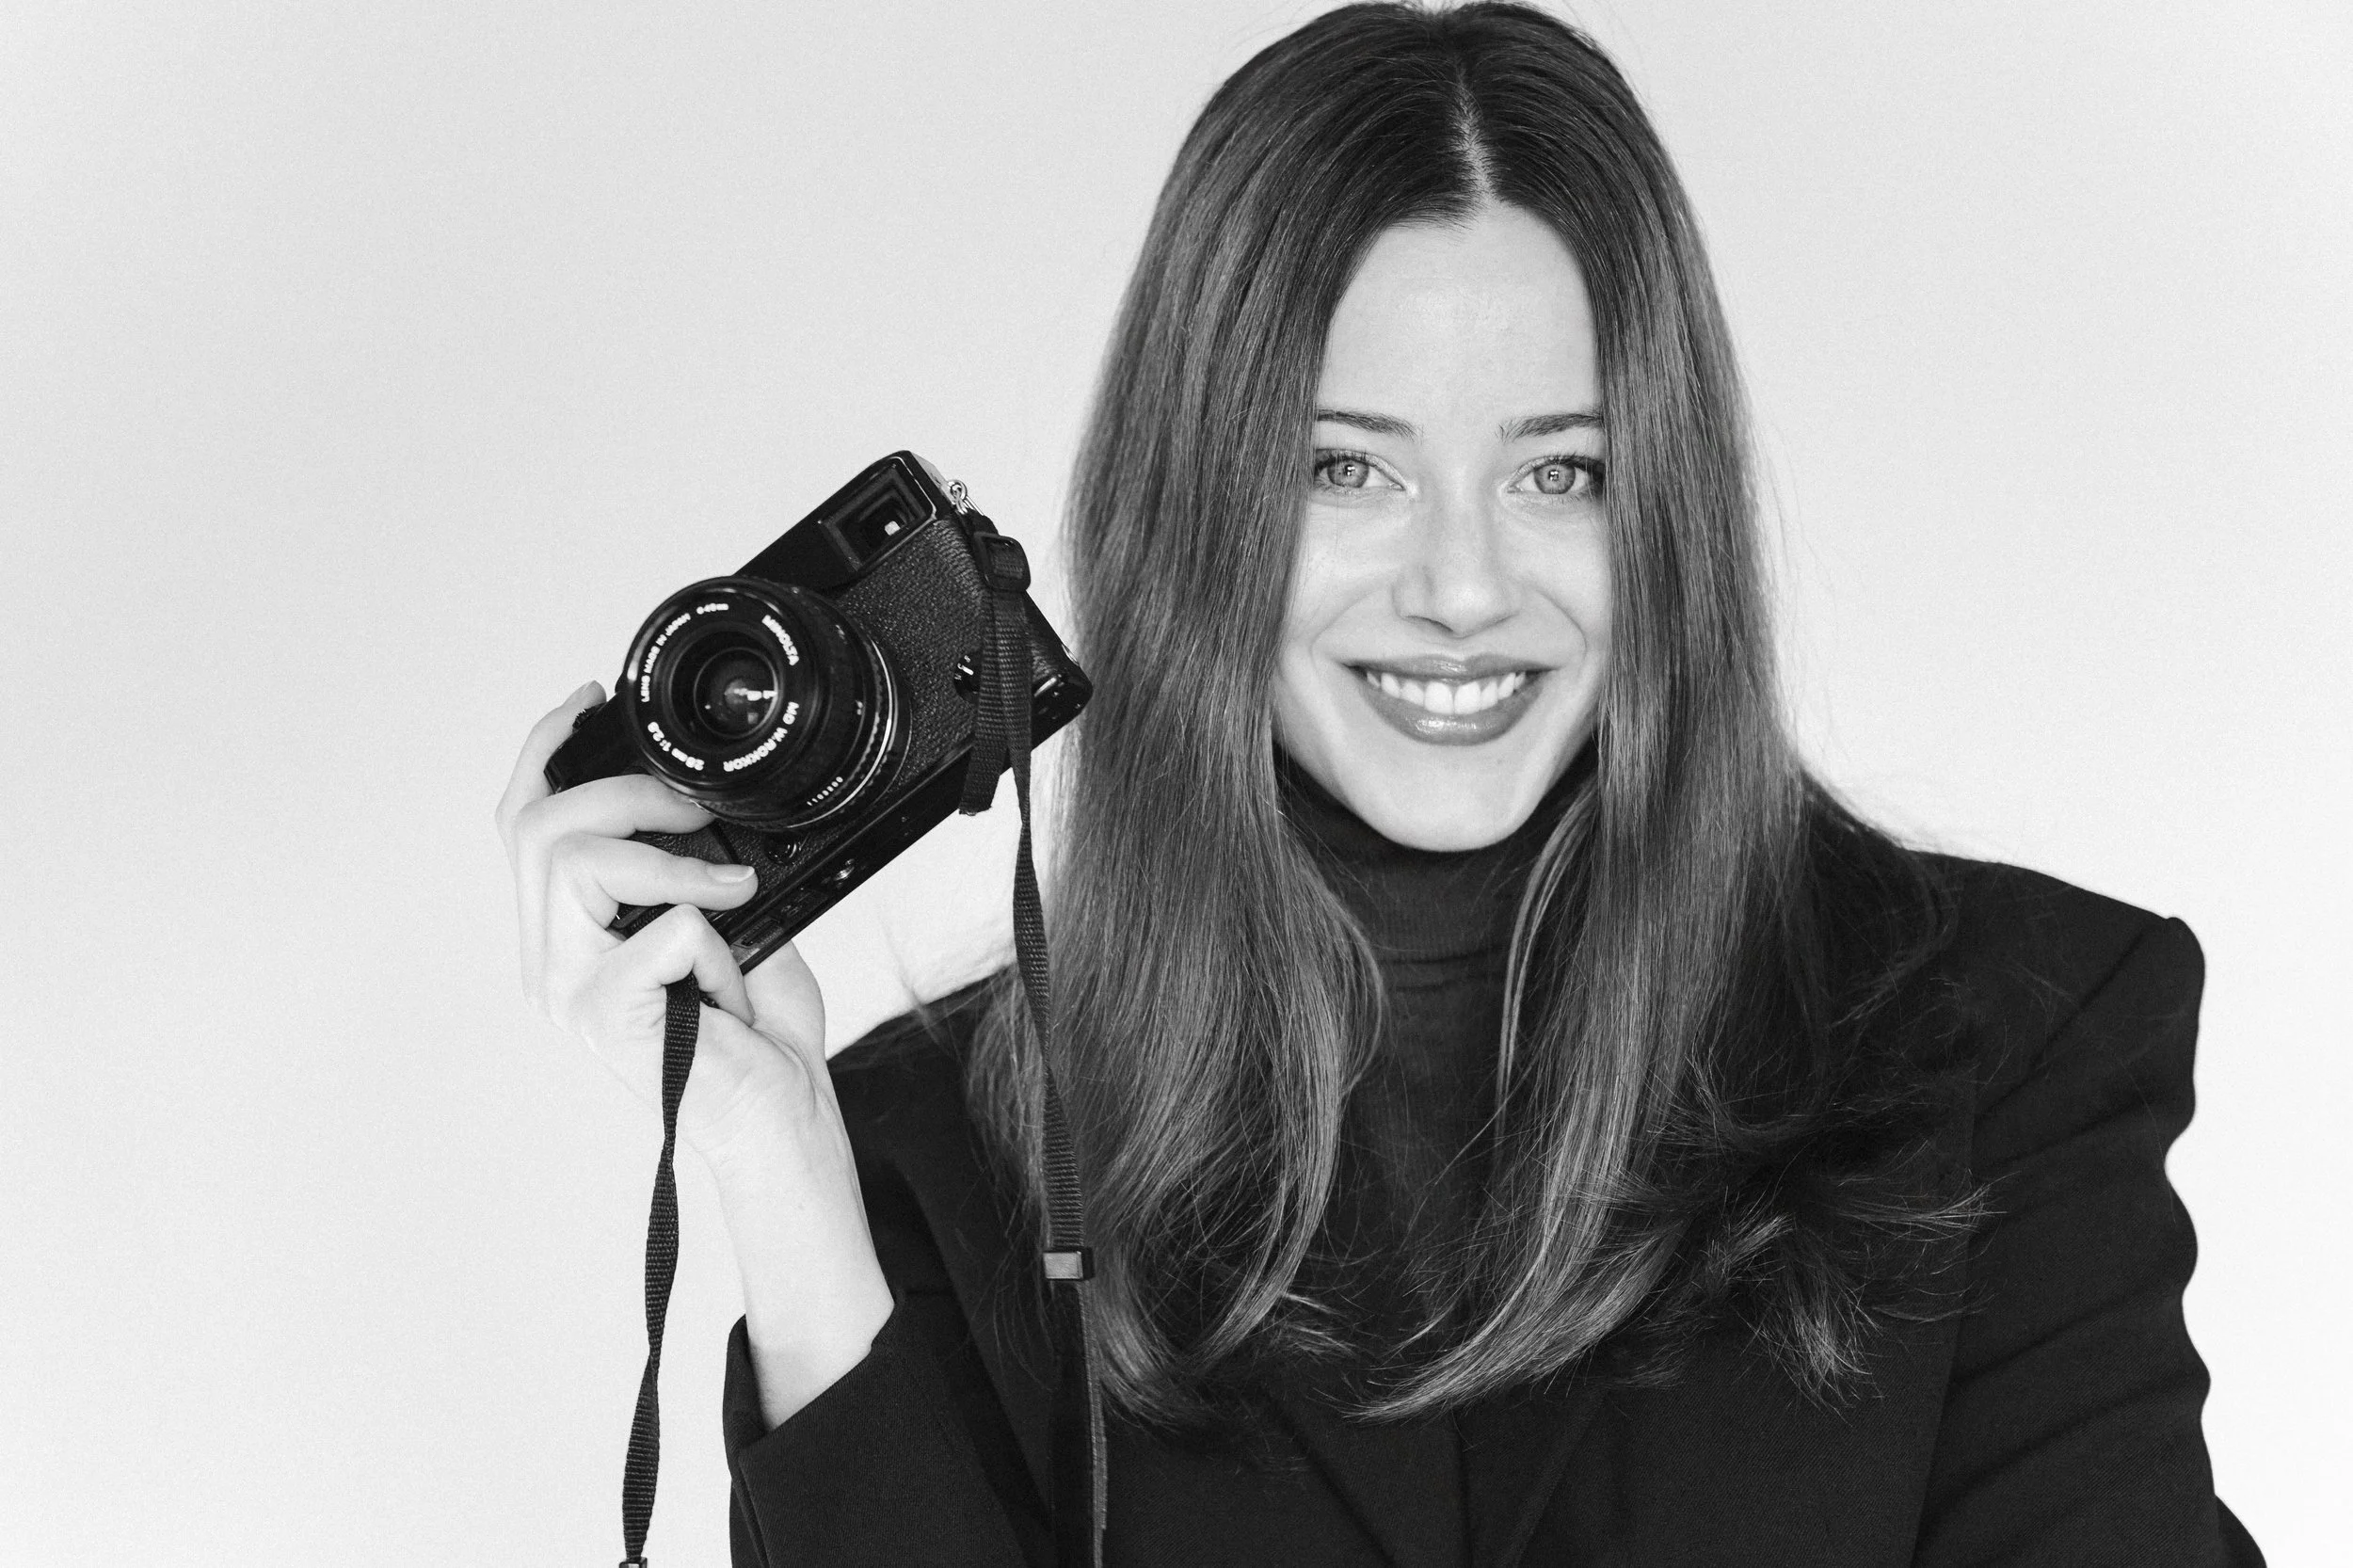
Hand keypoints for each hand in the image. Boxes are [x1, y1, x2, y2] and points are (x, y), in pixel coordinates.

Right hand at [494, 682, 834, 1176]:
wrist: (777, 1114)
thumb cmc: (753, 1033)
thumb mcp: (721, 918)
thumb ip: (686, 862)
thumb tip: (692, 800)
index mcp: (564, 933)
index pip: (521, 820)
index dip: (547, 749)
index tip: (592, 700)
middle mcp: (549, 961)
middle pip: (537, 825)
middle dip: (625, 792)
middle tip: (695, 815)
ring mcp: (567, 991)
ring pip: (575, 861)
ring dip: (669, 861)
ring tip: (728, 894)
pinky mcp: (604, 1015)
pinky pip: (660, 930)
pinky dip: (716, 943)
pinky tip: (727, 983)